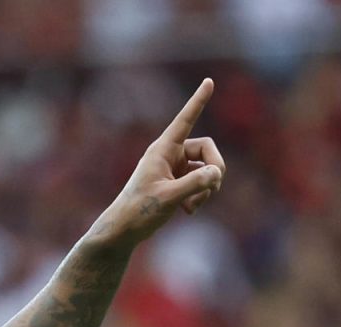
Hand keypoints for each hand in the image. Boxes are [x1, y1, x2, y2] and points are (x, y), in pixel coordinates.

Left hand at [91, 78, 226, 249]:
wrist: (124, 230)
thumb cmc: (139, 211)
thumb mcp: (168, 198)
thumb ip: (195, 184)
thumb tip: (216, 174)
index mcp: (162, 150)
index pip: (184, 120)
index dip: (198, 101)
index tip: (208, 81)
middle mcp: (170, 155)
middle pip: (208, 149)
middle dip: (215, 168)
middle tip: (214, 186)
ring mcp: (175, 169)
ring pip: (206, 169)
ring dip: (206, 188)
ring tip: (192, 206)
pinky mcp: (178, 183)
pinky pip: (201, 183)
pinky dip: (200, 196)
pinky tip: (188, 211)